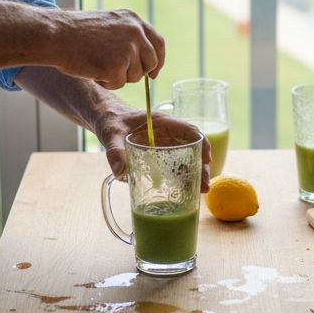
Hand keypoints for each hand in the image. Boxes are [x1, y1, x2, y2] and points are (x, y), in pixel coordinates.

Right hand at [50, 9, 164, 88]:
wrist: (55, 35)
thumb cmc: (75, 33)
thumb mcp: (109, 24)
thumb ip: (128, 36)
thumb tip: (144, 57)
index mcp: (134, 20)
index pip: (158, 43)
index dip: (158, 60)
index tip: (154, 73)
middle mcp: (135, 32)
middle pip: (150, 62)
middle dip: (137, 73)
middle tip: (118, 74)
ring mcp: (128, 49)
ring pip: (135, 76)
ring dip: (118, 77)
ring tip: (98, 65)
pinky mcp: (117, 66)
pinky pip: (119, 84)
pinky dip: (106, 83)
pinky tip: (93, 71)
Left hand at [97, 108, 211, 192]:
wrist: (106, 120)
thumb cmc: (111, 122)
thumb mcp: (111, 134)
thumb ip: (114, 151)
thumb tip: (120, 172)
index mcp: (161, 122)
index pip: (189, 130)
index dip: (202, 144)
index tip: (207, 160)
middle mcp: (167, 133)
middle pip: (193, 147)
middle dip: (202, 166)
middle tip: (204, 186)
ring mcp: (165, 144)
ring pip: (187, 157)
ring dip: (195, 173)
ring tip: (200, 192)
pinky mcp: (159, 154)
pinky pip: (176, 164)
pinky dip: (182, 176)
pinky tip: (185, 190)